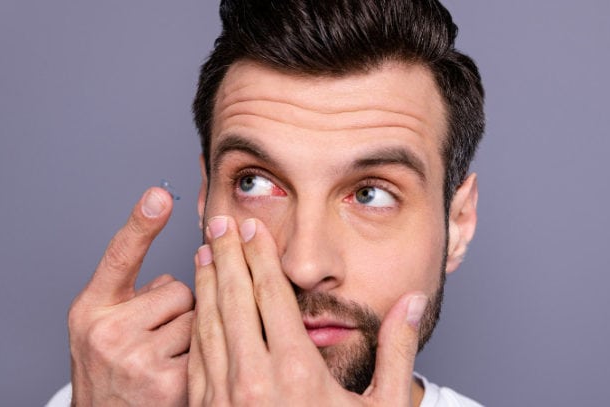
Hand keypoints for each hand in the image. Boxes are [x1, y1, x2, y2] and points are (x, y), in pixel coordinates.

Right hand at [68, 187, 193, 405]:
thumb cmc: (109, 370)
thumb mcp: (102, 325)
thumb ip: (135, 293)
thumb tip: (193, 263)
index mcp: (90, 310)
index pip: (120, 256)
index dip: (142, 224)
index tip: (159, 195)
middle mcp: (108, 333)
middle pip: (179, 288)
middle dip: (177, 308)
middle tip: (155, 337)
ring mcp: (138, 359)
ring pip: (199, 316)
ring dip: (192, 332)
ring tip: (165, 358)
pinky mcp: (169, 384)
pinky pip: (208, 345)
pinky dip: (201, 357)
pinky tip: (177, 374)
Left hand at [187, 216, 425, 405]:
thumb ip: (398, 352)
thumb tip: (413, 302)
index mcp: (297, 374)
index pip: (271, 296)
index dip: (260, 256)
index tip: (252, 227)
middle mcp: (254, 383)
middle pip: (234, 300)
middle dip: (227, 255)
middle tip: (219, 220)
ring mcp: (224, 400)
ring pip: (209, 324)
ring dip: (206, 283)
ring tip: (206, 250)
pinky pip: (198, 357)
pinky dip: (197, 322)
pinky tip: (199, 304)